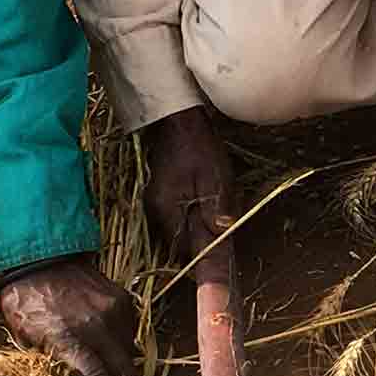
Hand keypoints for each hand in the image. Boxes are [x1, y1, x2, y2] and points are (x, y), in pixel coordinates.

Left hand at [0, 256, 141, 375]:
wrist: (41, 258)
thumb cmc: (26, 302)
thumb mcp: (26, 339)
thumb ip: (51, 362)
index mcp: (68, 341)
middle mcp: (96, 328)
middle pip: (125, 370)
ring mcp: (113, 312)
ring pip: (131, 351)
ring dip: (125, 364)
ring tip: (115, 370)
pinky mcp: (122, 299)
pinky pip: (131, 330)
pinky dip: (124, 340)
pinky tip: (111, 342)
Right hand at [141, 106, 234, 260]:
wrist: (175, 121)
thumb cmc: (198, 147)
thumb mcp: (215, 175)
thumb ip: (217, 205)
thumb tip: (222, 233)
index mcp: (167, 210)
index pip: (183, 249)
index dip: (203, 254)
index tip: (220, 254)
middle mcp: (155, 212)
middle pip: (178, 243)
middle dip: (199, 243)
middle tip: (220, 230)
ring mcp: (154, 204)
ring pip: (177, 230)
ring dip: (194, 229)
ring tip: (214, 214)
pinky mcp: (158, 196)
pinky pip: (175, 217)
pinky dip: (189, 217)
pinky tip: (202, 204)